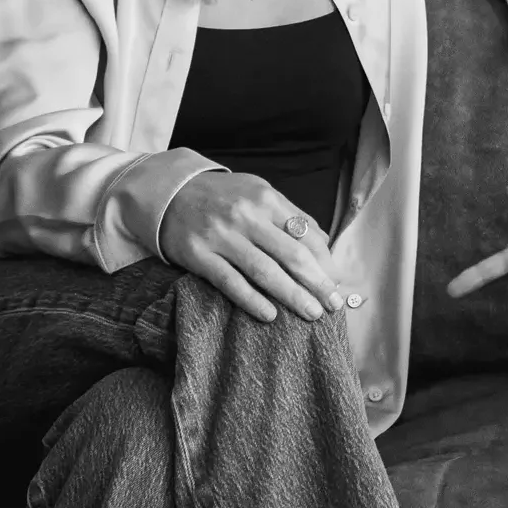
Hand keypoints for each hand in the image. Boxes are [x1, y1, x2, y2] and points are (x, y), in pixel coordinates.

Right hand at [157, 172, 346, 323]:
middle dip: (317, 282)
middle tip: (334, 304)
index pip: (305, 233)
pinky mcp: (199, 256)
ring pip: (265, 271)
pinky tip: (270, 316)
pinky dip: (252, 301)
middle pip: (291, 255)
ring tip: (312, 313)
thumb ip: (289, 214)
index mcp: (266, 199)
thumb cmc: (222, 196)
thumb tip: (322, 242)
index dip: (325, 261)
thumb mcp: (258, 192)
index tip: (338, 282)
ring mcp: (222, 236)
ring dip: (292, 295)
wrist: (169, 192)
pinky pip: (231, 282)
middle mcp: (246, 216)